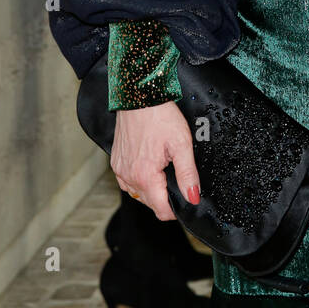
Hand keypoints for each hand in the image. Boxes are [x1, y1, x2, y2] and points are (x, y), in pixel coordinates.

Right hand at [111, 103, 200, 220]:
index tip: (185, 199)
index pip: (161, 210)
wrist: (138, 97)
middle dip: (165, 197)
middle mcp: (129, 177)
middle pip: (150, 203)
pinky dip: (139, 179)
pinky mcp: (115, 162)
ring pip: (139, 193)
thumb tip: (193, 197)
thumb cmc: (160, 115)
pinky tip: (149, 165)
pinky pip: (128, 181)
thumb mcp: (181, 143)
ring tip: (163, 169)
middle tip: (176, 177)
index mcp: (145, 176)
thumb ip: (188, 174)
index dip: (176, 210)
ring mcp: (120, 170)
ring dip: (152, 189)